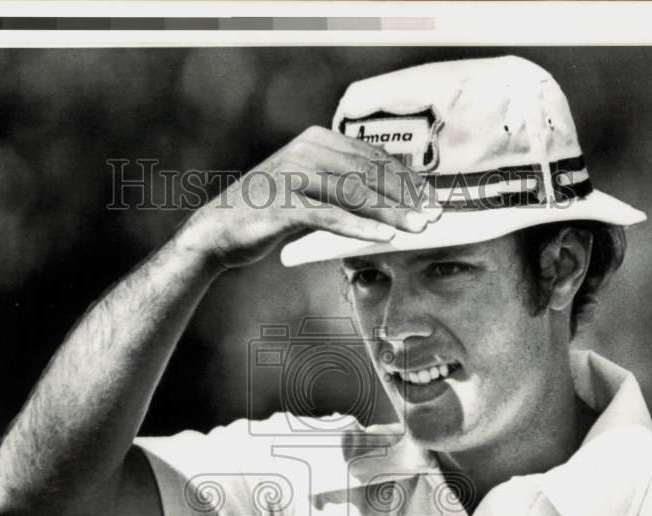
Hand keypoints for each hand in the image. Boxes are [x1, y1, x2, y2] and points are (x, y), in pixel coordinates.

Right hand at [179, 125, 441, 268]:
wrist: (220, 231)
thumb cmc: (270, 213)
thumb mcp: (310, 191)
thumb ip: (343, 188)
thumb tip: (391, 201)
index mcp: (316, 140)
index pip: (371, 156)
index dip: (405, 178)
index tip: (429, 197)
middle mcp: (305, 151)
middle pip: (368, 173)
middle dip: (404, 196)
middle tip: (431, 216)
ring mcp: (293, 175)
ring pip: (354, 194)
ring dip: (390, 212)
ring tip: (416, 228)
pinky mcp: (284, 204)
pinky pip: (330, 216)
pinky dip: (360, 227)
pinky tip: (384, 237)